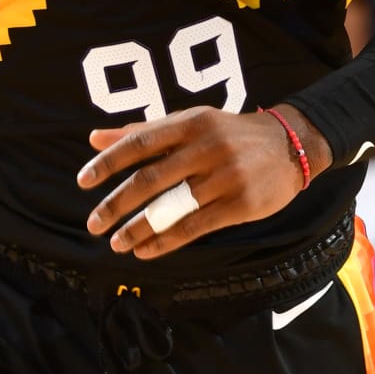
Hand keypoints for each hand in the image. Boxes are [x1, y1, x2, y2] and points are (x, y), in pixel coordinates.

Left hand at [76, 103, 326, 260]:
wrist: (291, 145)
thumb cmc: (229, 133)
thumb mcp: (190, 122)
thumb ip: (143, 131)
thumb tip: (94, 138)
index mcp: (190, 123)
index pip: (140, 143)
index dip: (108, 162)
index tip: (83, 182)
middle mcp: (206, 147)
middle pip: (151, 179)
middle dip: (116, 204)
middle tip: (93, 223)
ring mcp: (225, 176)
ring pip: (171, 207)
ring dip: (138, 229)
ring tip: (116, 243)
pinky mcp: (241, 204)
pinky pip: (195, 226)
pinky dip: (166, 241)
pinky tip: (145, 251)